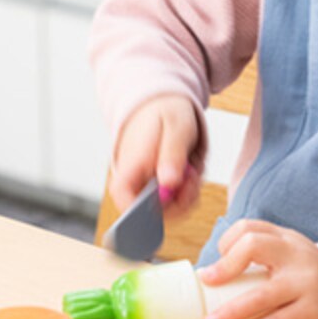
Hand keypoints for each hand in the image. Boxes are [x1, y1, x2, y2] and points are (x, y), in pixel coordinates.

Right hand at [110, 94, 202, 218]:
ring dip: (188, 195)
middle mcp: (135, 183)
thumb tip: (169, 184)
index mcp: (129, 168)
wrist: (163, 104)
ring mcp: (149, 188)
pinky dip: (190, 191)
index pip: (125, 202)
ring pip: (170, 211)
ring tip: (191, 168)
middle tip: (192, 177)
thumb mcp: (174, 128)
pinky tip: (191, 172)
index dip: (147, 211)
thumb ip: (171, 155)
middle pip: (153, 214)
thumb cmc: (164, 112)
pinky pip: (178, 203)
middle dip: (180, 201)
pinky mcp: (162, 189)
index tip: (170, 196)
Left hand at [199, 220, 317, 318]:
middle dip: (225, 266)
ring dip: (232, 311)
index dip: (227, 243)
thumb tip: (207, 277)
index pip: (249, 228)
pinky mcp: (313, 310)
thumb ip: (256, 258)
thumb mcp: (287, 256)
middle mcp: (296, 254)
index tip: (215, 268)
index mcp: (285, 238)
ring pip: (263, 294)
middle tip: (207, 284)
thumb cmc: (303, 278)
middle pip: (254, 245)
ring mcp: (306, 282)